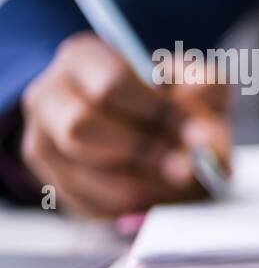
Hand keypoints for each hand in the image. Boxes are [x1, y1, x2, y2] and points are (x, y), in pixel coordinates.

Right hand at [19, 32, 230, 216]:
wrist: (141, 124)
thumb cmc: (168, 98)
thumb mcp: (193, 81)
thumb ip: (207, 95)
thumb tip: (206, 140)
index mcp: (83, 58)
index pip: (111, 84)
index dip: (158, 115)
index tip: (196, 137)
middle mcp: (49, 96)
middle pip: (82, 128)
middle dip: (144, 154)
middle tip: (188, 170)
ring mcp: (42, 141)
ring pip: (83, 173)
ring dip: (141, 188)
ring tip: (181, 188)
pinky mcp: (52, 182)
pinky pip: (87, 204)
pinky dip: (130, 208)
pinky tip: (159, 198)